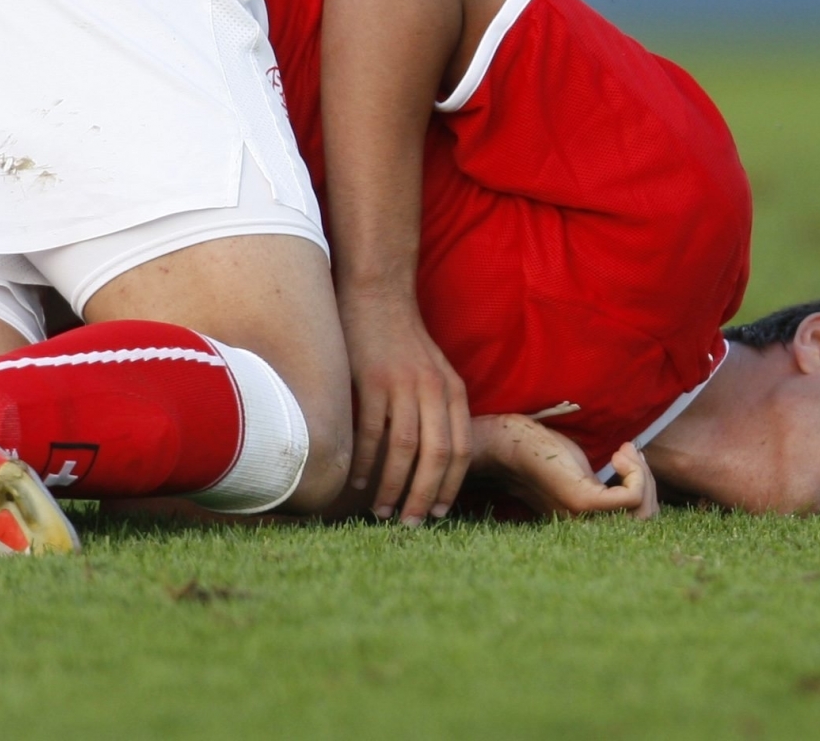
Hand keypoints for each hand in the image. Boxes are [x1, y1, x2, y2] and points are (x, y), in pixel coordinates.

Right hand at [339, 290, 471, 523]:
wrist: (376, 295)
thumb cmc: (401, 340)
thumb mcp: (433, 372)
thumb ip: (438, 407)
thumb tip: (432, 457)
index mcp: (453, 390)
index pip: (460, 450)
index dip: (449, 486)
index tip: (437, 513)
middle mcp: (434, 389)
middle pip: (436, 455)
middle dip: (424, 495)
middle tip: (411, 524)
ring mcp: (402, 385)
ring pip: (404, 448)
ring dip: (394, 485)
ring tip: (383, 511)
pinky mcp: (372, 380)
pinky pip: (372, 430)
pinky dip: (367, 461)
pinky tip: (359, 480)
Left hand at [470, 415, 658, 520]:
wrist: (508, 444)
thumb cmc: (546, 454)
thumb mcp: (586, 474)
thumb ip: (610, 487)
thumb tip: (644, 481)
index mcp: (592, 524)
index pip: (640, 524)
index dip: (646, 490)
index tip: (630, 460)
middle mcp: (589, 528)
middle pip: (647, 520)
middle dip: (648, 481)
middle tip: (629, 453)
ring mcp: (585, 517)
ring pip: (643, 512)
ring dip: (643, 476)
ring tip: (624, 453)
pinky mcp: (581, 501)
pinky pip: (631, 499)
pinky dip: (635, 474)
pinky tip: (618, 455)